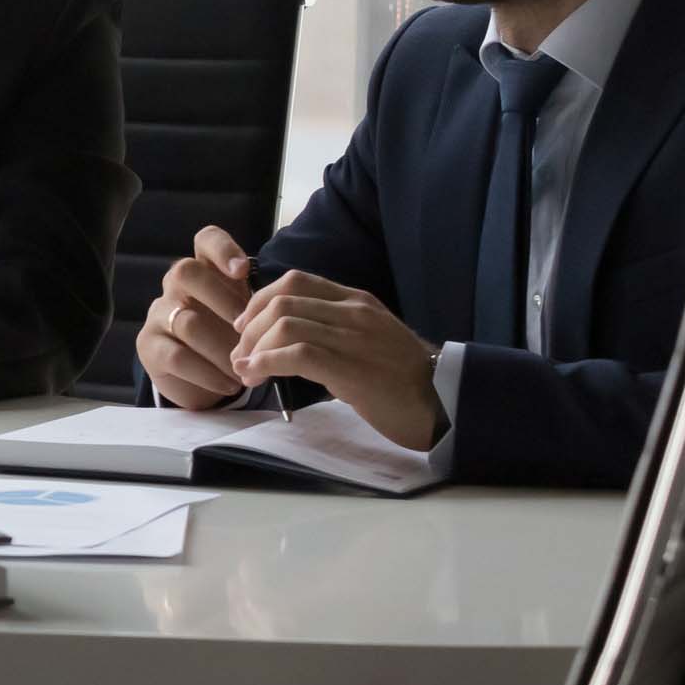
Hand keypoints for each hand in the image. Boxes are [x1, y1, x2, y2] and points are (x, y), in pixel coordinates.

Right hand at [135, 227, 256, 407]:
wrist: (199, 377)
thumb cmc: (228, 336)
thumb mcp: (245, 314)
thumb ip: (258, 302)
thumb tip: (284, 304)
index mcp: (204, 269)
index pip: (206, 240)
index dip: (223, 250)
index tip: (243, 271)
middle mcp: (175, 286)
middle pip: (185, 272)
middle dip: (222, 300)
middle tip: (246, 329)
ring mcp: (159, 315)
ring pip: (187, 322)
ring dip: (222, 349)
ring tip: (245, 368)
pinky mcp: (149, 346)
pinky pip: (177, 357)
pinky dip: (209, 373)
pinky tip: (229, 384)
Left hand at [228, 272, 446, 449]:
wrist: (443, 404)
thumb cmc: (401, 379)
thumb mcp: (368, 340)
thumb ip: (334, 329)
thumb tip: (287, 336)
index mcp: (356, 301)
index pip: (295, 281)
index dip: (259, 301)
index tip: (245, 327)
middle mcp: (353, 312)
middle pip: (281, 301)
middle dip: (249, 328)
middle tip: (240, 354)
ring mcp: (354, 338)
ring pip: (284, 324)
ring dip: (253, 348)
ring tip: (246, 370)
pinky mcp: (351, 369)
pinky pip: (296, 354)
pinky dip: (267, 363)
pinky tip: (257, 376)